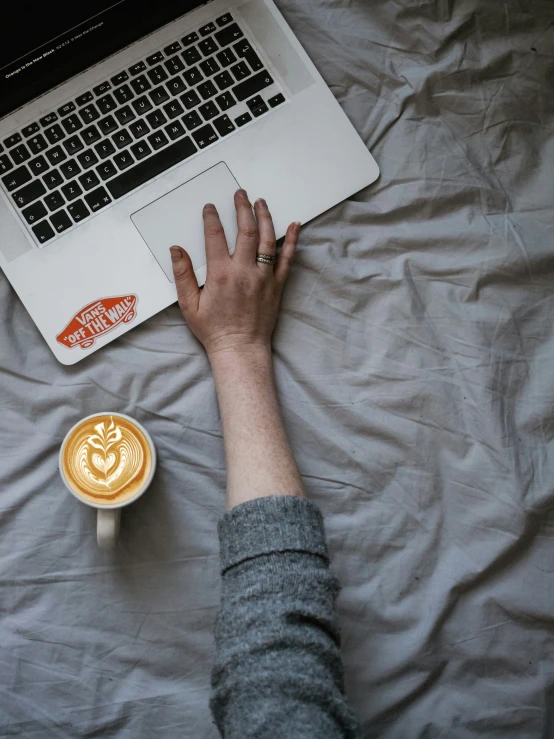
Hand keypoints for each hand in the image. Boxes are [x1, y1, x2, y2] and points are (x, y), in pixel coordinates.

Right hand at [170, 189, 300, 357]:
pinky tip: (295, 225)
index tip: (210, 208)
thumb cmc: (215, 330)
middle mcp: (244, 271)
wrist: (240, 349)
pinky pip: (288, 259)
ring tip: (260, 203)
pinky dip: (292, 241)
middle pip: (246, 230)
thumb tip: (176, 250)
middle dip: (242, 208)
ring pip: (268, 239)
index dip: (212, 218)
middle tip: (240, 194)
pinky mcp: (276, 285)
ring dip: (265, 217)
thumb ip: (182, 275)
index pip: (215, 236)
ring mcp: (264, 277)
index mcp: (221, 274)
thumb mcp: (189, 305)